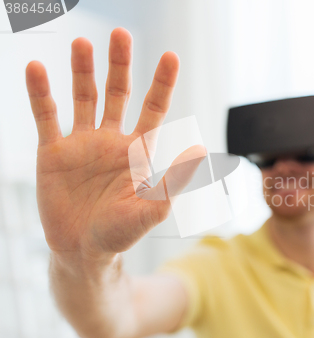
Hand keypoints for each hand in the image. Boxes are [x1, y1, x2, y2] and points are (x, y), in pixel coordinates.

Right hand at [26, 28, 205, 258]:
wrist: (82, 252)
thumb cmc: (120, 234)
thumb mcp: (151, 208)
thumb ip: (175, 180)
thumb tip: (201, 150)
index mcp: (138, 151)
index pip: (153, 109)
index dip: (162, 83)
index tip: (171, 56)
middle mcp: (111, 140)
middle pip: (118, 93)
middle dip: (120, 65)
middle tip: (121, 34)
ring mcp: (82, 144)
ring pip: (83, 97)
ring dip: (82, 70)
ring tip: (82, 43)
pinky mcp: (53, 153)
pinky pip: (46, 116)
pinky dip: (41, 93)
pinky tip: (37, 69)